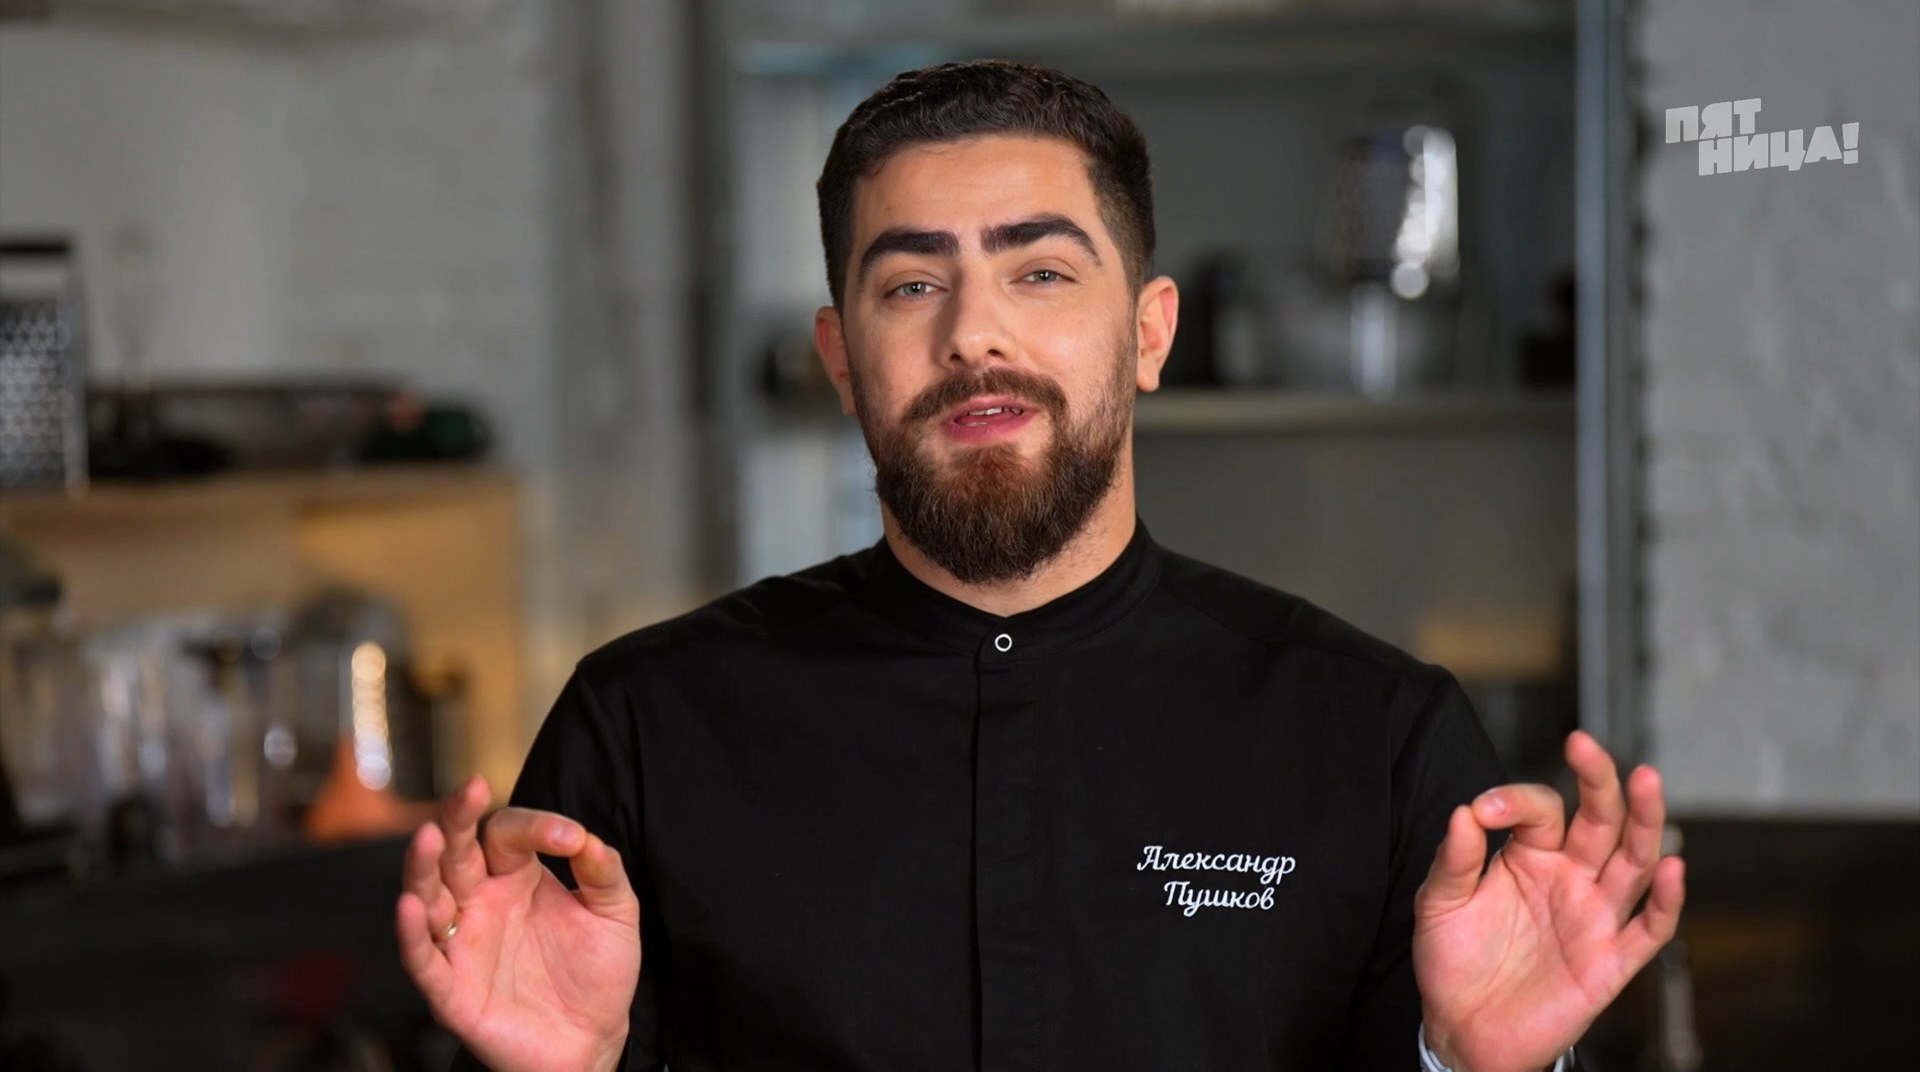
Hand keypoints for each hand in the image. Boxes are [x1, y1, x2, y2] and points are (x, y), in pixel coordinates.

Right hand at [396, 775, 642, 1071]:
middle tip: (471, 791)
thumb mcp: (615, 914)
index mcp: (516, 877)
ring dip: (422, 867)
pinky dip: (410, 933)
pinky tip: (411, 905)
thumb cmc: (597, 973)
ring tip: (427, 836)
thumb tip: (586, 837)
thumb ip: (603, 871)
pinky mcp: (450, 989)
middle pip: (456, 851)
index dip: (537, 827)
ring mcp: (461, 944)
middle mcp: (481, 903)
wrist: (592, 1042)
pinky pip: (422, 958)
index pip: (509, 834)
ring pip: (427, 896)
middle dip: (457, 819)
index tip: (571, 839)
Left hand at [1412, 730, 1684, 1071]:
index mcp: (1530, 856)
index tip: (1480, 812)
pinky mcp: (1611, 961)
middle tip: (1584, 744)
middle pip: (1599, 818)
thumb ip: (1453, 858)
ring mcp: (1594, 916)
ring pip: (1633, 860)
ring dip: (1644, 820)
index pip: (1539, 808)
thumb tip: (1464, 812)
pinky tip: (1670, 868)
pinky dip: (1665, 900)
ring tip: (1646, 779)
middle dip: (1597, 780)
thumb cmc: (1455, 961)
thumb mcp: (1440, 904)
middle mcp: (1570, 877)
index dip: (1512, 801)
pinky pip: (1649, 928)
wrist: (1463, 1030)